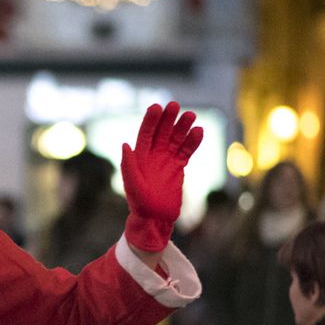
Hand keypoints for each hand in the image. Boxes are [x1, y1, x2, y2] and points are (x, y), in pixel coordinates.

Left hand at [121, 102, 202, 252]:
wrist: (154, 219)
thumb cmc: (140, 204)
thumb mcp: (132, 185)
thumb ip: (128, 165)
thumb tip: (125, 145)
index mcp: (139, 157)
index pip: (145, 134)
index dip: (151, 120)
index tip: (157, 107)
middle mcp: (153, 155)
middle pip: (162, 132)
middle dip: (168, 119)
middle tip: (175, 105)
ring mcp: (166, 161)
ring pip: (176, 139)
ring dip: (183, 127)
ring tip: (191, 115)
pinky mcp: (178, 168)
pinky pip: (186, 151)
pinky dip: (193, 142)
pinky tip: (199, 131)